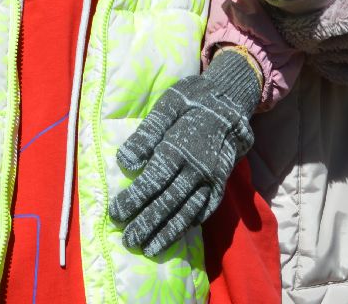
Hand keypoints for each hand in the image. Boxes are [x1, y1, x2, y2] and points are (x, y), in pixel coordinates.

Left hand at [108, 49, 260, 256]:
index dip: (133, 200)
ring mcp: (212, 177)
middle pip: (168, 202)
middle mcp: (196, 168)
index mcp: (179, 148)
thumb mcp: (168, 104)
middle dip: (147, 224)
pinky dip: (195, 221)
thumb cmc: (193, 99)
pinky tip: (181, 232)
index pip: (152, 182)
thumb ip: (147, 133)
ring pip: (188, 210)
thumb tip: (125, 161)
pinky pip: (209, 206)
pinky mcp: (222, 180)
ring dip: (169, 231)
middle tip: (129, 240)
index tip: (116, 215)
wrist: (231, 98)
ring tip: (151, 249)